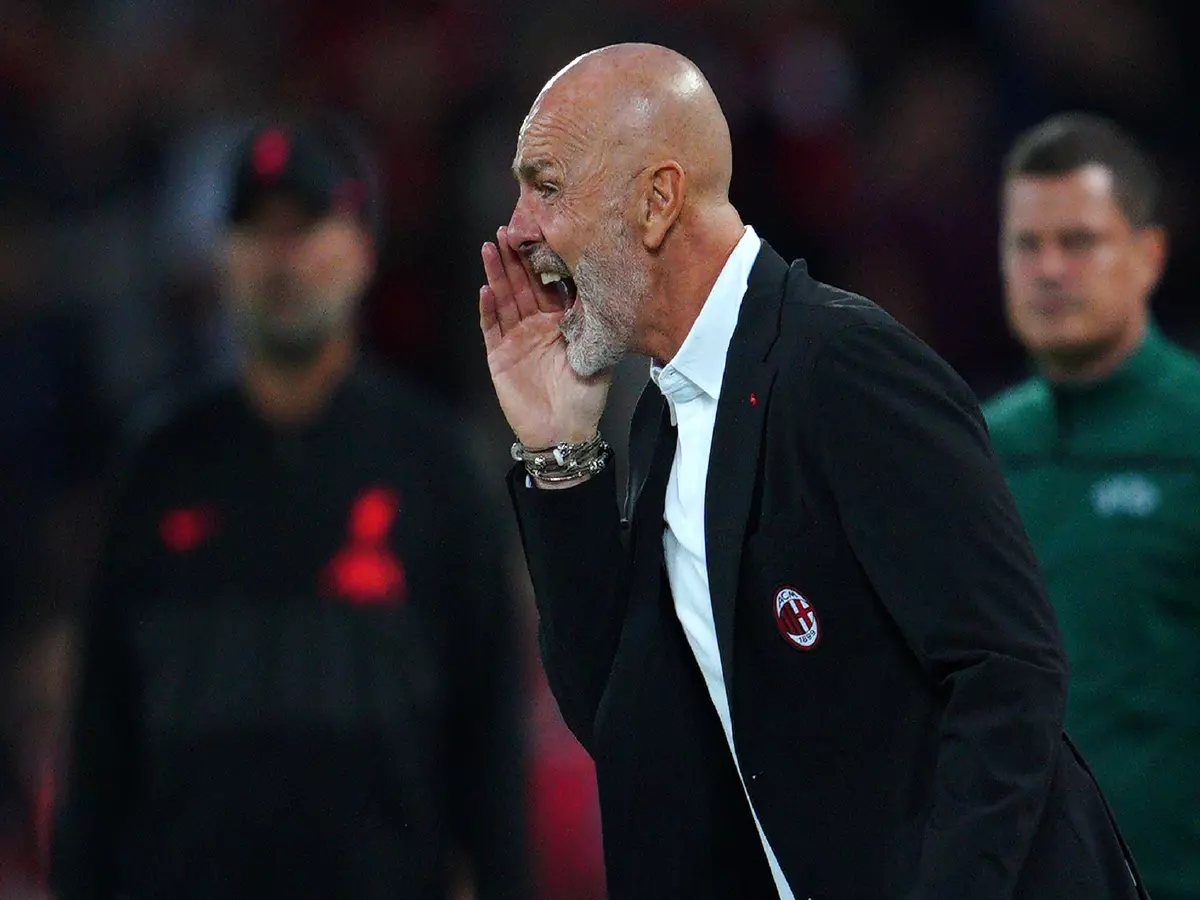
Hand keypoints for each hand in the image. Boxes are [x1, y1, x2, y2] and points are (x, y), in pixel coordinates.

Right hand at [480, 227, 610, 447]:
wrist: (565, 433)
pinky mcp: (498, 356)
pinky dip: (488, 309)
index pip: (548, 284)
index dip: (542, 261)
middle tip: (507, 229)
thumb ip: (597, 324)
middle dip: (514, 258)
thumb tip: (606, 286)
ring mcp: (515, 339)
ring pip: (503, 299)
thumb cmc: (585, 398)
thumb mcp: (599, 355)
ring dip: (496, 274)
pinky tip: (485, 289)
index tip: (539, 234)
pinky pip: (491, 327)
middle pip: (521, 285)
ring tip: (489, 248)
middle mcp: (535, 325)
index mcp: (560, 322)